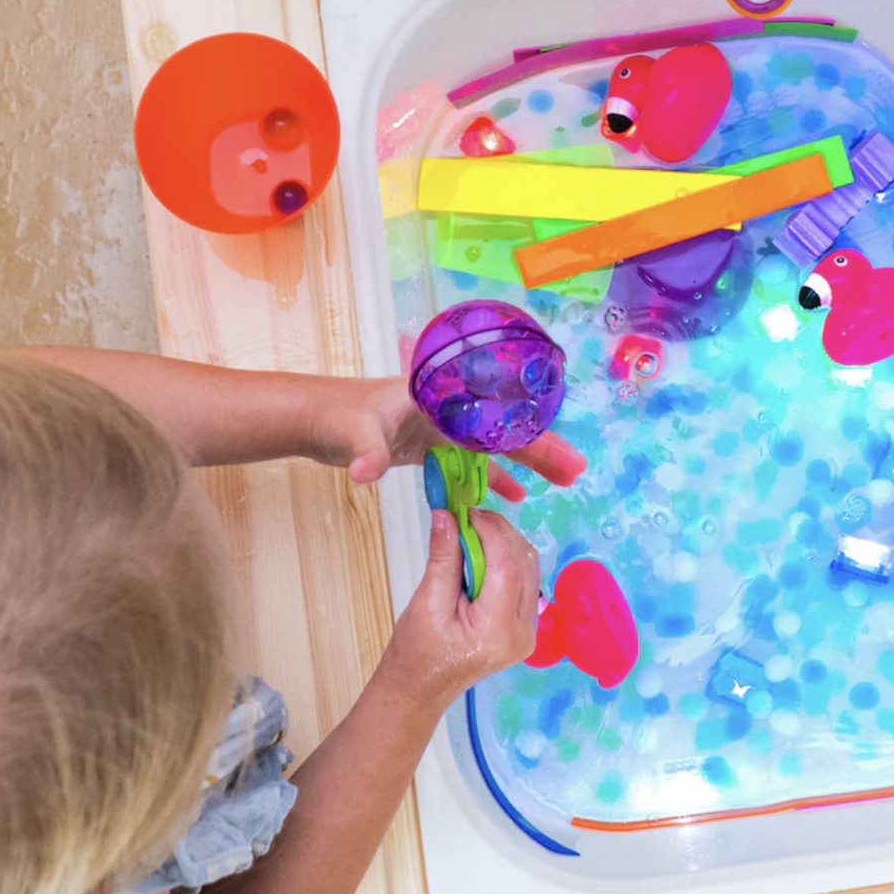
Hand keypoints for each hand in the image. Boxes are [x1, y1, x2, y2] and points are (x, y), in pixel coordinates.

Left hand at [309, 376, 585, 500]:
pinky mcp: (432, 445)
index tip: (561, 452)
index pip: (496, 415)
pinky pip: (472, 461)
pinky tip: (517, 496)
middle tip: (577, 471)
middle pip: (504, 429)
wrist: (316, 418)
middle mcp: (448, 408)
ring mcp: (442, 427)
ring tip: (564, 481)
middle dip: (541, 448)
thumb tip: (367, 472)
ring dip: (527, 462)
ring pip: (494, 446)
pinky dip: (493, 477)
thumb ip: (366, 453)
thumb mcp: (354, 434)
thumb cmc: (336, 416)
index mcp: (441, 397)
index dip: (530, 434)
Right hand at [377, 508, 539, 711]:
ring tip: (471, 532)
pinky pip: (523, 581)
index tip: (466, 511)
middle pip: (522, 563)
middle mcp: (523, 631)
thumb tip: (446, 515)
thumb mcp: (427, 602)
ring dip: (503, 543)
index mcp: (499, 630)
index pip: (506, 564)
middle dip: (497, 532)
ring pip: (528, 568)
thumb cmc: (418, 652)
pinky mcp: (522, 625)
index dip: (489, 530)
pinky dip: (506, 559)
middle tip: (466, 517)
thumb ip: (443, 557)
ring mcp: (527, 630)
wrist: (420, 687)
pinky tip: (481, 552)